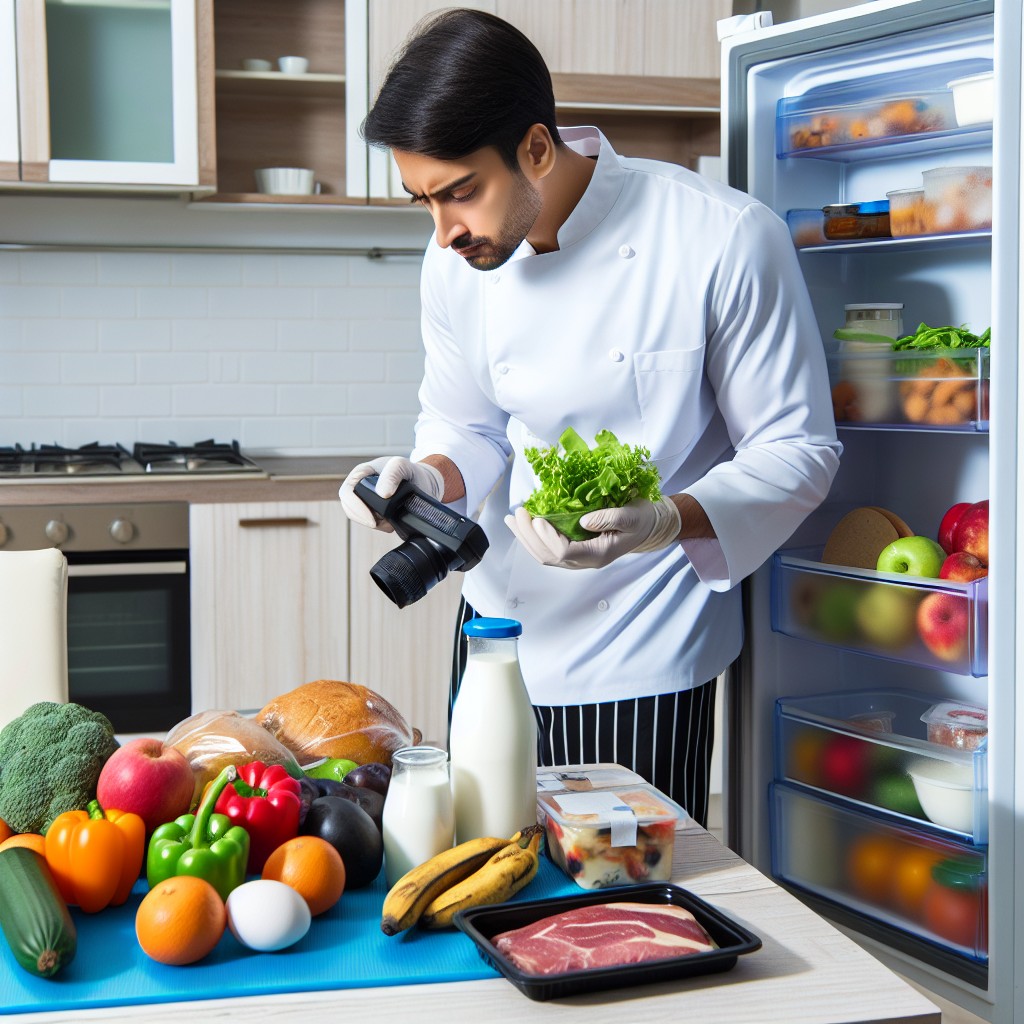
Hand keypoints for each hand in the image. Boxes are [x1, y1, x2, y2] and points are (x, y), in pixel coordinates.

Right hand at [339, 456, 444, 530]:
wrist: (423, 481)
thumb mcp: (403, 465)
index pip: (347, 491)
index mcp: (361, 473)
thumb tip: (383, 493)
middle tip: (381, 524)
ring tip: (389, 523)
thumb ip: (393, 474)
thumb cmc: (410, 471)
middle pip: (349, 507)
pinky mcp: (374, 510)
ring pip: (358, 516)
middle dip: (363, 519)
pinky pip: (370, 521)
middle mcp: (360, 486)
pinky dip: (379, 526)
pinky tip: (390, 524)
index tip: (372, 518)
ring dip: (372, 524)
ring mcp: (366, 499)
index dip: (355, 506)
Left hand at [505, 498, 681, 569]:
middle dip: (528, 535)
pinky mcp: (572, 550)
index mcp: (598, 554)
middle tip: (518, 513)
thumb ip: (609, 517)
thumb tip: (582, 521)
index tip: (538, 519)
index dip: (548, 537)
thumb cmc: (641, 520)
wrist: (647, 528)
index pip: (564, 552)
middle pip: (548, 555)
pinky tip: (522, 525)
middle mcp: (584, 561)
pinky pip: (547, 549)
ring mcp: (577, 558)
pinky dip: (532, 537)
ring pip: (544, 555)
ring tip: (512, 519)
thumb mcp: (632, 515)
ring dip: (524, 538)